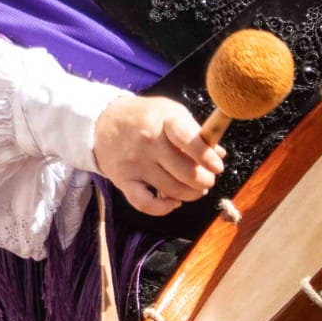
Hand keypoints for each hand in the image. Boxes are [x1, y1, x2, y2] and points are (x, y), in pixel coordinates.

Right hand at [91, 95, 224, 217]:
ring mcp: (135, 163)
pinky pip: (146, 204)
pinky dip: (163, 208)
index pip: (188, 139)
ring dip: (191, 194)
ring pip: (173, 190)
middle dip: (205, 181)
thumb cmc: (144, 116)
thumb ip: (195, 132)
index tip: (217, 166)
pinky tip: (173, 202)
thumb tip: (219, 155)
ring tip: (195, 189)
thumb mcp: (170, 112)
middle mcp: (148, 142)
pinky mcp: (123, 180)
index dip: (207, 156)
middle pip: (186, 173)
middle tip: (207, 179)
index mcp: (163, 120)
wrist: (102, 122)